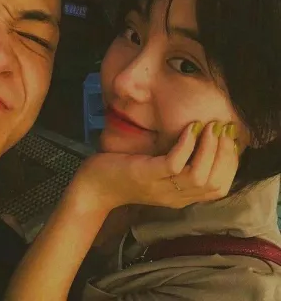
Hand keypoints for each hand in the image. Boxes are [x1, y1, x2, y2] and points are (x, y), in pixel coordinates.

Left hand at [68, 121, 238, 212]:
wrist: (94, 186)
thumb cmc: (126, 174)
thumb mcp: (156, 172)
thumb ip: (177, 164)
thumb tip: (198, 140)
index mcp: (180, 197)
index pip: (218, 188)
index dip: (230, 164)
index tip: (230, 140)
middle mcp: (175, 197)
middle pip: (214, 184)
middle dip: (225, 155)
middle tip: (223, 130)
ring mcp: (161, 187)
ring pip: (198, 175)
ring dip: (209, 148)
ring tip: (211, 127)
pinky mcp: (146, 175)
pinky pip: (175, 163)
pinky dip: (186, 145)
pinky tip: (190, 129)